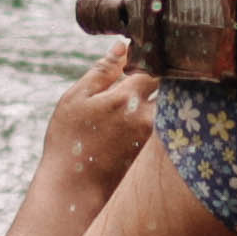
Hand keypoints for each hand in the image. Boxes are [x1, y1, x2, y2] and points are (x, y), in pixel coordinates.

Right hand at [43, 50, 155, 201]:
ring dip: (157, 99)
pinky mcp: (154, 151)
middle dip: (156, 80)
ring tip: (131, 105)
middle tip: (136, 82)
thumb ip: (102, 71)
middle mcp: (147, 116)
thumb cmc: (69, 140)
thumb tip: (123, 47)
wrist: (73, 188)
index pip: (153, 66)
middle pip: (167, 86)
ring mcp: (153, 135)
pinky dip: (155, 117)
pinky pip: (164, 125)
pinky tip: (131, 123)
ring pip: (167, 106)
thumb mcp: (76, 99)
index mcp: (127, 98)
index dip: (145, 60)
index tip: (136, 60)